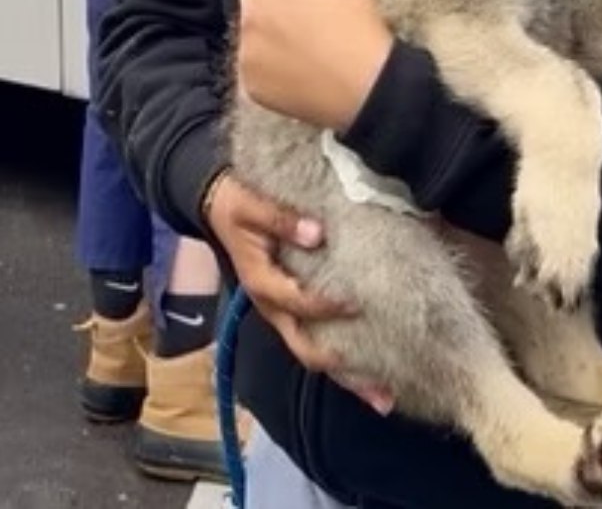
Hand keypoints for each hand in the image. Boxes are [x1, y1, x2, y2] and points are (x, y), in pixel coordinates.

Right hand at [204, 171, 392, 414]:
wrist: (218, 207)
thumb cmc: (238, 206)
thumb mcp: (252, 206)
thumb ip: (282, 219)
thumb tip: (317, 233)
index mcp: (261, 283)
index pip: (296, 302)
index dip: (324, 305)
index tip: (356, 302)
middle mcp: (271, 307)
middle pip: (307, 349)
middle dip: (344, 372)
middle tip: (382, 391)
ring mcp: (280, 313)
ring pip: (313, 352)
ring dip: (347, 375)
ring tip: (383, 395)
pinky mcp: (289, 310)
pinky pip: (314, 338)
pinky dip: (340, 358)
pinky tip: (368, 368)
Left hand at [237, 0, 392, 131]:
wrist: (363, 84)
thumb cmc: (358, 21)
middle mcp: (252, 13)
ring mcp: (248, 50)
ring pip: (254, 26)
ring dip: (270, 20)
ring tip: (297, 25)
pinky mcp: (251, 83)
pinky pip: (255, 63)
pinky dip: (269, 57)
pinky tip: (291, 58)